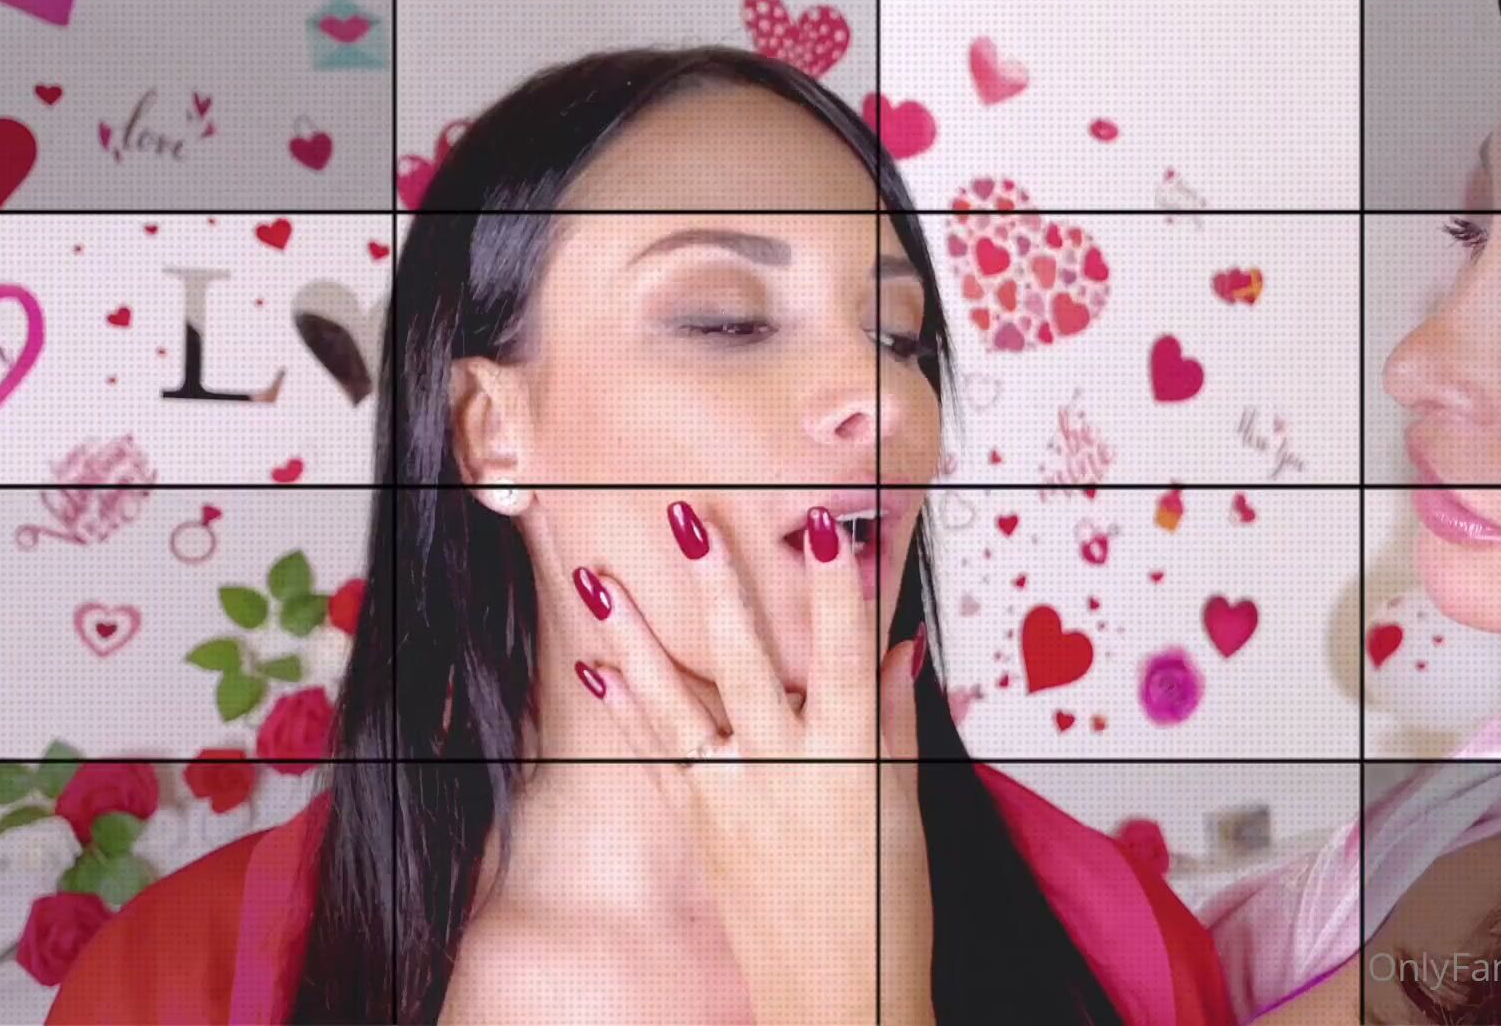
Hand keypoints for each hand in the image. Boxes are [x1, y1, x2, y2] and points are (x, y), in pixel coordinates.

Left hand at [575, 503, 933, 1024]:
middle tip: (687, 522)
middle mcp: (782, 772)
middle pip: (744, 662)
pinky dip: (623, 711)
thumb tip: (898, 650)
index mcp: (849, 762)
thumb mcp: (905, 812)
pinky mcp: (700, 826)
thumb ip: (895, 724)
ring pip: (674, 703)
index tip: (821, 525)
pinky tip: (595, 671)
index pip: (842, 655)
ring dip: (633, 638)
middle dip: (717, 587)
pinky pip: (652, 758)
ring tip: (598, 582)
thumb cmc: (884, 914)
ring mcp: (731, 798)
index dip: (833, 587)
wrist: (838, 1000)